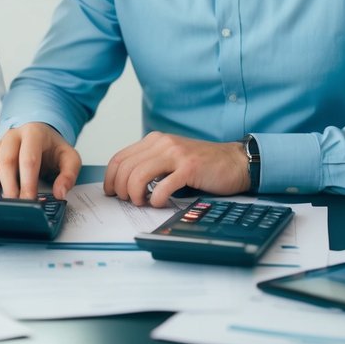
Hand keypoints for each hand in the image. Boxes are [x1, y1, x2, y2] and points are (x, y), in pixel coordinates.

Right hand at [0, 122, 81, 199]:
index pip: (29, 159)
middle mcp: (14, 135)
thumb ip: (69, 175)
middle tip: (17, 205)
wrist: (44, 134)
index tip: (30, 200)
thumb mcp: (70, 157)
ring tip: (5, 204)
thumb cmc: (55, 148)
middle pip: (7, 160)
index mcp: (34, 133)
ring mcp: (2, 142)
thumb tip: (59, 193)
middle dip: (10, 186)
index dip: (28, 182)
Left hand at [104, 132, 249, 206]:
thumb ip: (150, 165)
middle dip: (121, 189)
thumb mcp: (170, 159)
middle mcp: (162, 143)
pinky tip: (160, 203)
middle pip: (125, 168)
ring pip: (138, 175)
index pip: (119, 158)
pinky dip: (156, 199)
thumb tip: (124, 185)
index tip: (111, 193)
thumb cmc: (202, 165)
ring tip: (143, 202)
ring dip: (135, 194)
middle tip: (129, 201)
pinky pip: (162, 187)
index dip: (110, 178)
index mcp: (154, 140)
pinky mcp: (189, 168)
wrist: (235, 162)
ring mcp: (175, 154)